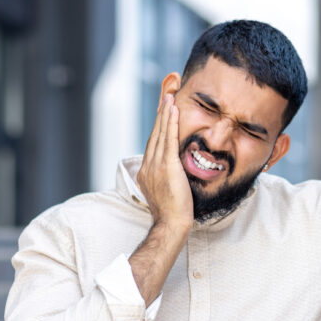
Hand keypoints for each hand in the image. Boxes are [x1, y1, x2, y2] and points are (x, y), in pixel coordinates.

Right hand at [136, 93, 192, 229]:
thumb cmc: (173, 213)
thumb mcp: (165, 191)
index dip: (159, 127)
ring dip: (165, 114)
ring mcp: (155, 166)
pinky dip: (170, 124)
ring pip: (160, 134)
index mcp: (146, 172)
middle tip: (166, 96)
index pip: (153, 144)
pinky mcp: (166, 166)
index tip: (164, 112)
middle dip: (161, 115)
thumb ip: (166, 178)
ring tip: (169, 98)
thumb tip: (174, 171)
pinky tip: (174, 111)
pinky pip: (168, 140)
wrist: (171, 224)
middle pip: (154, 135)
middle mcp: (147, 166)